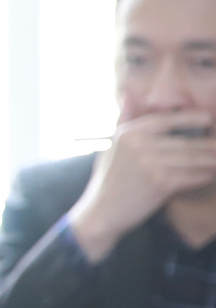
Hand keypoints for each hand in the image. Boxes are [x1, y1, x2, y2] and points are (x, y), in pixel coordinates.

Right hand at [68, 111, 215, 259]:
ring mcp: (151, 164)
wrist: (101, 213)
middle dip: (209, 144)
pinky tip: (211, 174)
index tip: (208, 119)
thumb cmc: (109, 179)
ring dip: (212, 159)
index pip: (168, 120)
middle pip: (187, 142)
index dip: (192, 118)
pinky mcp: (160, 183)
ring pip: (193, 158)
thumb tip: (127, 94)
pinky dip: (204, 175)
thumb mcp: (110, 145)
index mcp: (129, 133)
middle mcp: (140, 145)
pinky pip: (192, 176)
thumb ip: (122, 119)